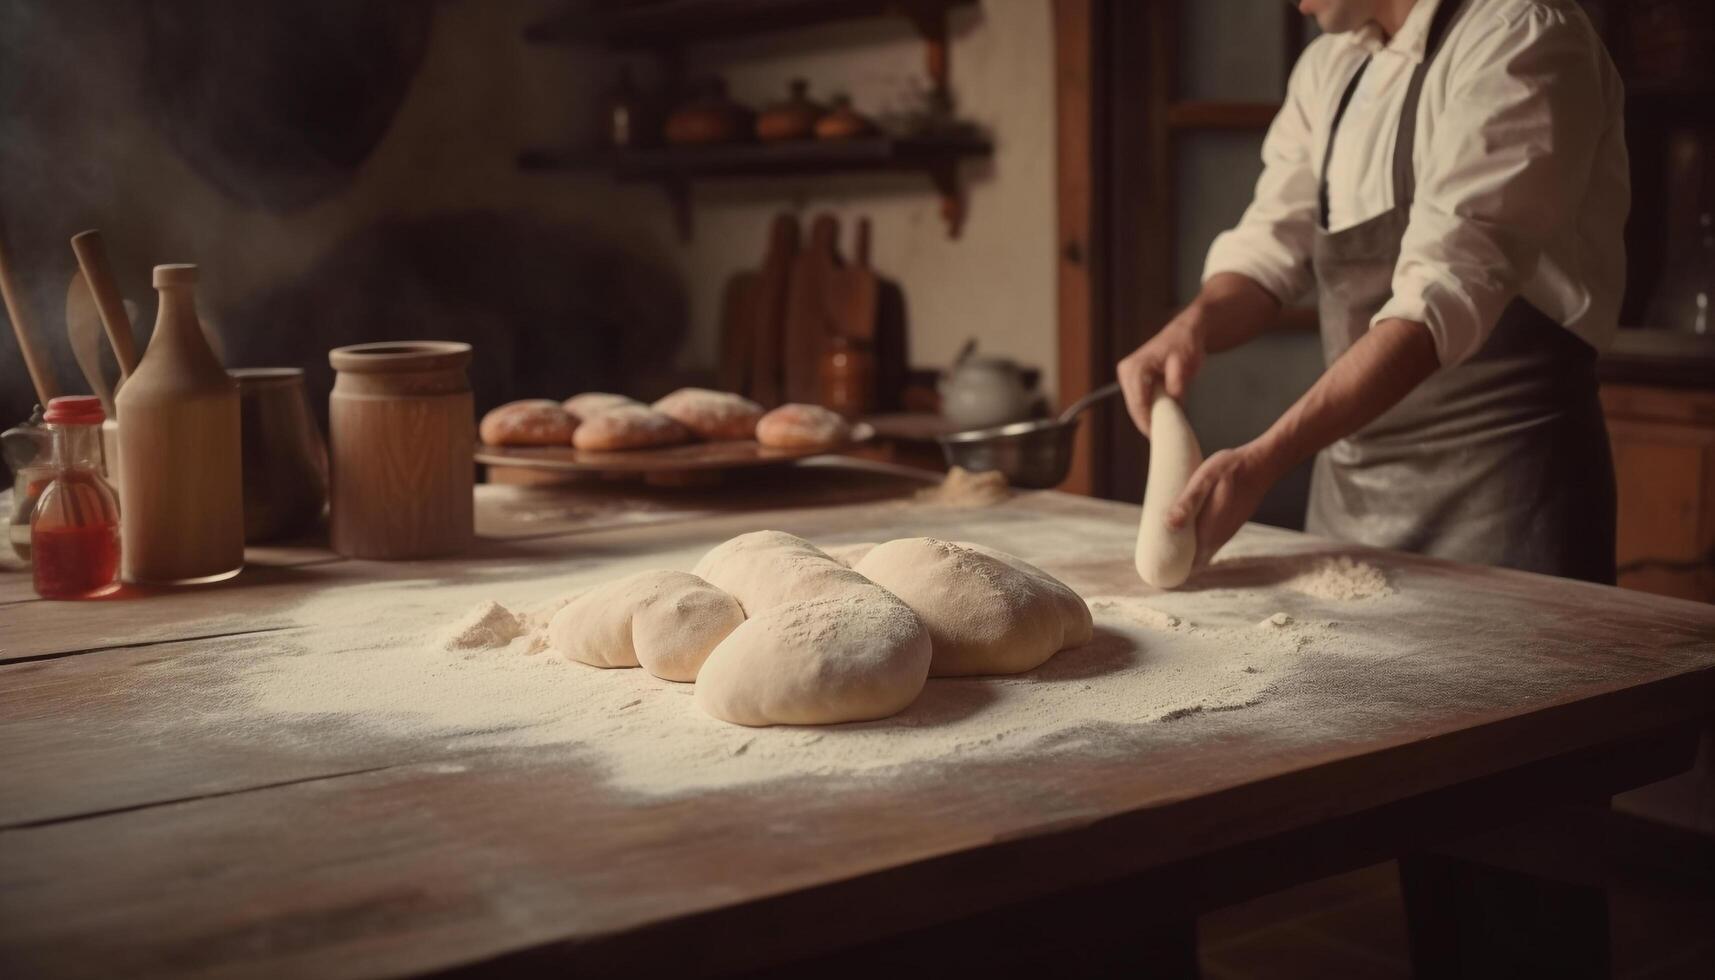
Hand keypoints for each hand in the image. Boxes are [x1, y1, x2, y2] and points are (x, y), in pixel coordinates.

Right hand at [1117, 311, 1204, 437]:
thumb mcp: (1185, 361)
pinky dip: (1149, 412)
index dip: (1148, 422)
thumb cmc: (1185, 344)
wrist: (1185, 332)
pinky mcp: (1132, 381)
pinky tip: (1160, 421)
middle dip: (1147, 423)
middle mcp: (1126, 371)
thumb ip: (1177, 380)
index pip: (1138, 403)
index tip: (1159, 437)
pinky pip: (1139, 402)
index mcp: (1136, 367)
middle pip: (1134, 407)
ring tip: (1162, 432)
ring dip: (1147, 419)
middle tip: (1162, 440)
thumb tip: (1172, 398)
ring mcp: (1127, 376)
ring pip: (1135, 407)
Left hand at [1166, 442, 1278, 566]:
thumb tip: (1169, 524)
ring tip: (1168, 544)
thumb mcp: (1203, 480)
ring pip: (1205, 549)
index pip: (1191, 562)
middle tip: (1158, 555)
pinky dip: (1198, 541)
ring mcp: (1227, 531)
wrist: (1260, 464)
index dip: (1175, 568)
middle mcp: (1220, 536)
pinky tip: (1189, 530)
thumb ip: (1187, 503)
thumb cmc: (1230, 469)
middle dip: (1178, 560)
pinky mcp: (1231, 523)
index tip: (1160, 569)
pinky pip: (1212, 540)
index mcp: (1210, 531)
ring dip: (1188, 550)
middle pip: (1197, 559)